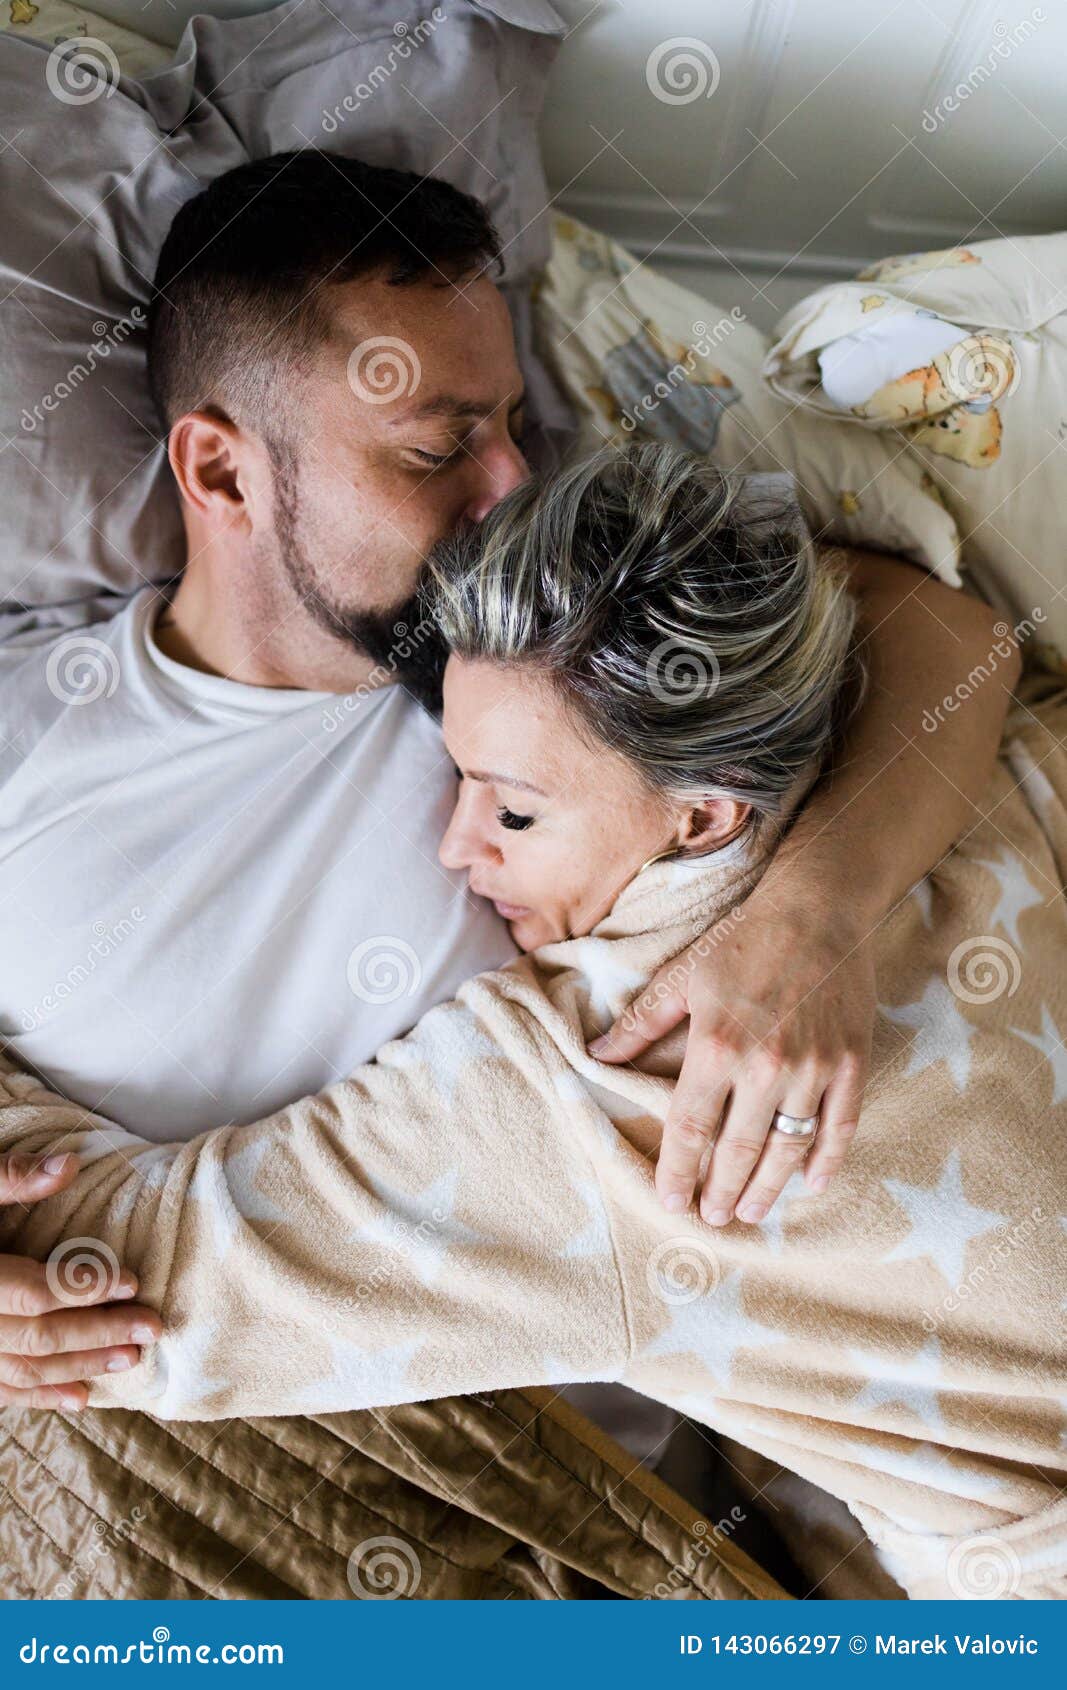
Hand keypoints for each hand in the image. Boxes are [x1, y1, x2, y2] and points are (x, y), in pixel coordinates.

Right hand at [0, 1152, 161, 1409]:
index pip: (33, 1290)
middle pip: (37, 1337)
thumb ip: (10, 1178)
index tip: (134, 1282)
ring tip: (131, 1359)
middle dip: (98, 1334)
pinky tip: (81, 1398)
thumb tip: (70, 1163)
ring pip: (22, 1371)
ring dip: (79, 1368)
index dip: (85, 1288)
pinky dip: (39, 1398)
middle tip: (153, 1327)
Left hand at [589, 894, 873, 1224]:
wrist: (819, 909)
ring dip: (768, 1188)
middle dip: (722, 1192)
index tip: (670, 1199)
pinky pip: (839, 1127)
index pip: (690, 1127)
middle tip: (712, 1218)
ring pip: (788, 1149)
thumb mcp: (683, 976)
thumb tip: (597, 1052)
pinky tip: (811, 1183)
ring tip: (752, 1212)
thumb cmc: (744, 940)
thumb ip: (641, 1021)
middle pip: (738, 1149)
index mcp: (716, 1046)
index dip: (678, 1169)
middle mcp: (765, 1066)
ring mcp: (813, 1068)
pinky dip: (826, 1161)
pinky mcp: (851, 1063)